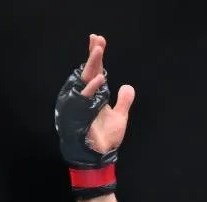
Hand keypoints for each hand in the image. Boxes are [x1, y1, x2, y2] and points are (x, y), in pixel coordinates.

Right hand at [78, 34, 135, 153]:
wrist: (98, 156)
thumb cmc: (106, 138)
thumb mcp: (120, 117)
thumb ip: (124, 101)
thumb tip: (128, 86)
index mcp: (96, 95)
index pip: (96, 71)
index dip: (97, 56)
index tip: (99, 40)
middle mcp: (88, 97)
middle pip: (89, 71)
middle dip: (94, 55)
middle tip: (97, 39)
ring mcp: (82, 104)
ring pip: (85, 80)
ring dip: (92, 65)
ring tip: (99, 50)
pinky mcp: (78, 114)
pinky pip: (84, 99)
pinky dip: (91, 89)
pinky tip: (100, 79)